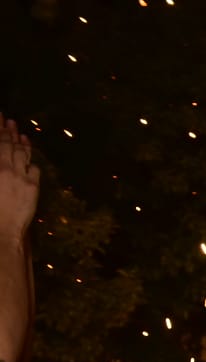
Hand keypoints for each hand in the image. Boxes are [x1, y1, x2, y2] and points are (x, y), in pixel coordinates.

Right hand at [0, 116, 38, 240]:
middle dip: (9, 131)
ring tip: (21, 134)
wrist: (0, 229)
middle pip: (9, 145)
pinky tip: (31, 159)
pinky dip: (32, 163)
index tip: (1, 119)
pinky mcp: (33, 188)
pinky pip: (34, 170)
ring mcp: (21, 177)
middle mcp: (6, 168)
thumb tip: (3, 160)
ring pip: (23, 155)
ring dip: (22, 143)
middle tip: (10, 121)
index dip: (0, 130)